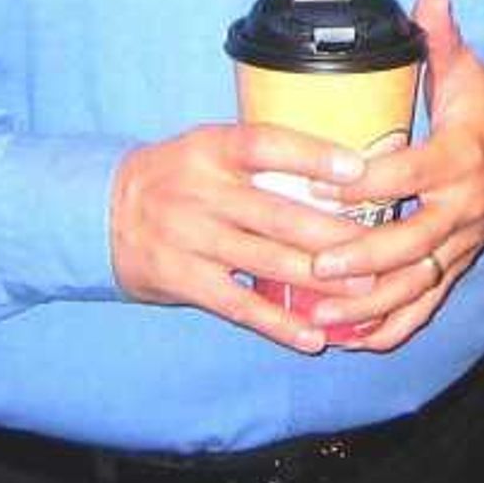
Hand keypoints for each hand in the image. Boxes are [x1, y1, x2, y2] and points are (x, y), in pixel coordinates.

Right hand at [106, 121, 375, 353]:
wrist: (101, 213)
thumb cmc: (174, 178)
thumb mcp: (206, 150)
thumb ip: (259, 158)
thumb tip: (340, 165)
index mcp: (211, 149)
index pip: (267, 145)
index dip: (314, 156)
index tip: (360, 171)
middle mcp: (201, 191)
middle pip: (279, 213)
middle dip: (335, 234)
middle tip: (383, 248)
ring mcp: (190, 237)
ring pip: (266, 260)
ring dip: (319, 280)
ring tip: (365, 292)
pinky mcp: (183, 279)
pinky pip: (238, 304)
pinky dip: (277, 323)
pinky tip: (312, 336)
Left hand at [305, 0, 483, 355]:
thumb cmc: (483, 111)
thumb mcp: (467, 71)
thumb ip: (443, 39)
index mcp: (458, 159)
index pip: (407, 173)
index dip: (364, 180)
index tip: (319, 182)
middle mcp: (462, 210)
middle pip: (411, 243)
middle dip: (361, 258)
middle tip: (314, 263)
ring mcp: (460, 246)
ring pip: (415, 285)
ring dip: (368, 304)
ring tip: (320, 313)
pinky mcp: (455, 268)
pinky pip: (424, 307)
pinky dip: (389, 328)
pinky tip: (348, 341)